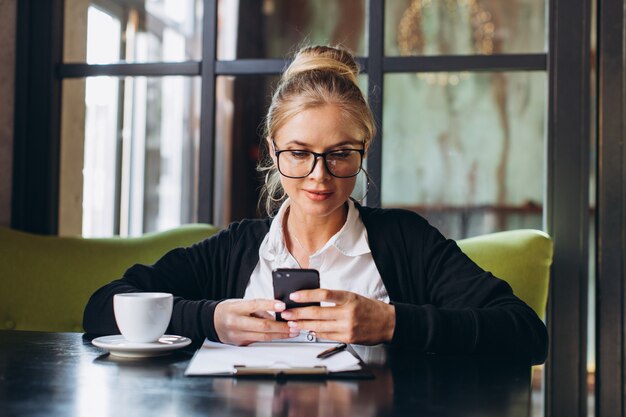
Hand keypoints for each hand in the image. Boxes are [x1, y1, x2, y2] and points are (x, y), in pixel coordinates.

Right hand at [214, 299, 293, 345]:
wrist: (213, 322)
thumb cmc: (229, 310)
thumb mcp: (241, 303)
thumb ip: (258, 307)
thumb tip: (277, 312)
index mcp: (236, 308)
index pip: (255, 305)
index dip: (270, 305)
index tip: (282, 306)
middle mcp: (236, 323)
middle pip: (262, 326)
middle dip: (281, 327)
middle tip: (294, 325)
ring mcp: (238, 335)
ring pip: (263, 337)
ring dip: (280, 335)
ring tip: (292, 332)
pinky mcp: (241, 343)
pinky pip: (259, 340)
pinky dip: (272, 338)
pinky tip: (281, 335)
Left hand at [279, 289, 395, 344]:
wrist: (388, 323)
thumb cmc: (369, 308)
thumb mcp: (353, 297)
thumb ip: (335, 299)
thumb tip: (312, 300)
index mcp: (349, 298)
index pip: (324, 294)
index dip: (307, 295)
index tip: (294, 295)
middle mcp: (348, 312)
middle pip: (317, 312)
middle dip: (298, 313)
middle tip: (286, 312)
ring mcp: (347, 327)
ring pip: (319, 326)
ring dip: (303, 325)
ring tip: (292, 323)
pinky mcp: (348, 338)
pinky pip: (327, 336)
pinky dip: (315, 333)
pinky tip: (307, 330)